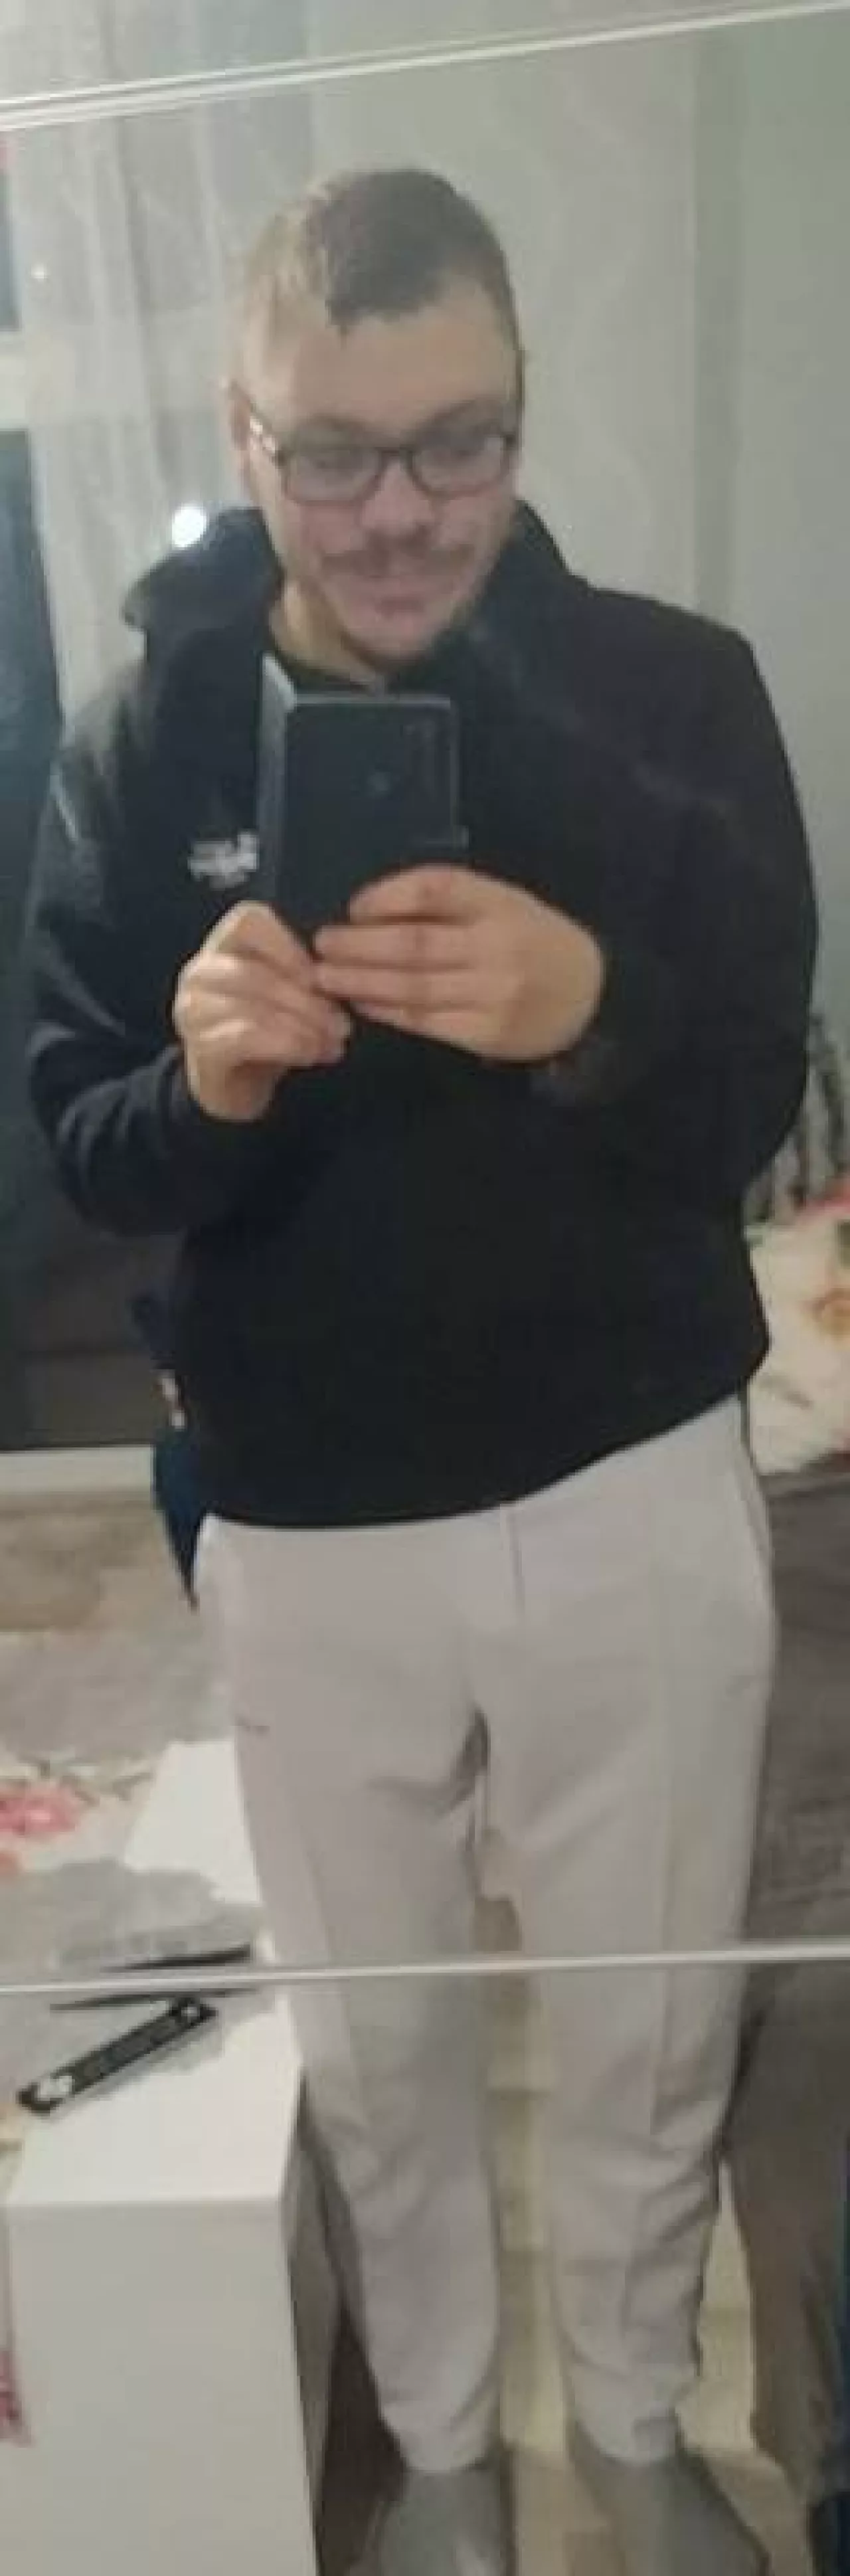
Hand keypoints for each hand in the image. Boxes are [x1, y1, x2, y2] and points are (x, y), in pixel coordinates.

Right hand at [173, 902, 350, 1121]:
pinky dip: (285, 1044)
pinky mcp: (200, 1047)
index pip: (248, 921)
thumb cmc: (266, 1032)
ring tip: (330, 1044)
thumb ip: (303, 977)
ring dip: (301, 1026)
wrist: (236, 1088)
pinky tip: (308, 1055)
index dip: (289, 947)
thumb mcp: (288, 995)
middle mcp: (200, 972)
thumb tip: (339, 976)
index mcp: (222, 946)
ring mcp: (193, 1010)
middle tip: (341, 1026)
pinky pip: (245, 1037)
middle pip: (256, 972)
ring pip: (253, 1005)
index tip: (321, 979)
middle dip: (307, 1001)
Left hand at [315, 866, 604, 1062]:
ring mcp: (492, 995)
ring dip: (363, 982)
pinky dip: (388, 1011)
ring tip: (326, 976)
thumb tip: (371, 909)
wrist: (590, 999)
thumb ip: (450, 902)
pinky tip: (362, 1002)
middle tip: (321, 944)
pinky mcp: (486, 1034)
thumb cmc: (535, 942)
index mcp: (500, 904)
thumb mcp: (504, 904)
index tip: (353, 907)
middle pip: (415, 945)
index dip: (388, 897)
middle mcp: (496, 948)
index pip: (436, 891)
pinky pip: (426, 1022)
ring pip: (414, 988)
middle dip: (360, 946)